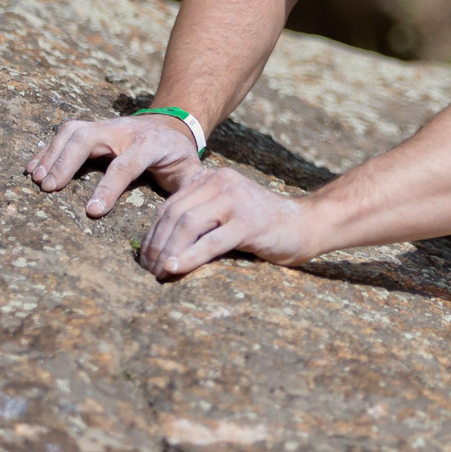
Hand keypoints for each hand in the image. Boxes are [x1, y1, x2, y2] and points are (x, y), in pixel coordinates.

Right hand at [27, 114, 201, 217]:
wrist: (172, 125)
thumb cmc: (178, 156)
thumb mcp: (190, 171)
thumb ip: (189, 189)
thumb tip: (189, 214)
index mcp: (150, 144)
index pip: (125, 165)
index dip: (108, 188)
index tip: (91, 212)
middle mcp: (124, 131)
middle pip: (89, 138)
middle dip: (67, 162)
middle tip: (48, 188)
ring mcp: (106, 126)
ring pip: (73, 131)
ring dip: (52, 154)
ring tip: (37, 179)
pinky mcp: (92, 127)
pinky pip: (65, 133)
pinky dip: (48, 149)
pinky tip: (33, 168)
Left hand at [138, 166, 314, 278]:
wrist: (306, 225)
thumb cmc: (263, 226)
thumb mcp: (226, 213)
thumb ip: (200, 216)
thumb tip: (159, 245)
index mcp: (213, 178)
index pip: (170, 205)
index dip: (151, 233)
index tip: (144, 258)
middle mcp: (223, 182)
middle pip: (175, 214)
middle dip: (156, 245)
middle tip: (147, 271)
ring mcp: (237, 201)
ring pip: (188, 225)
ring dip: (168, 252)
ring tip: (158, 273)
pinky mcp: (249, 223)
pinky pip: (210, 241)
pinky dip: (188, 257)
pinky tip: (175, 269)